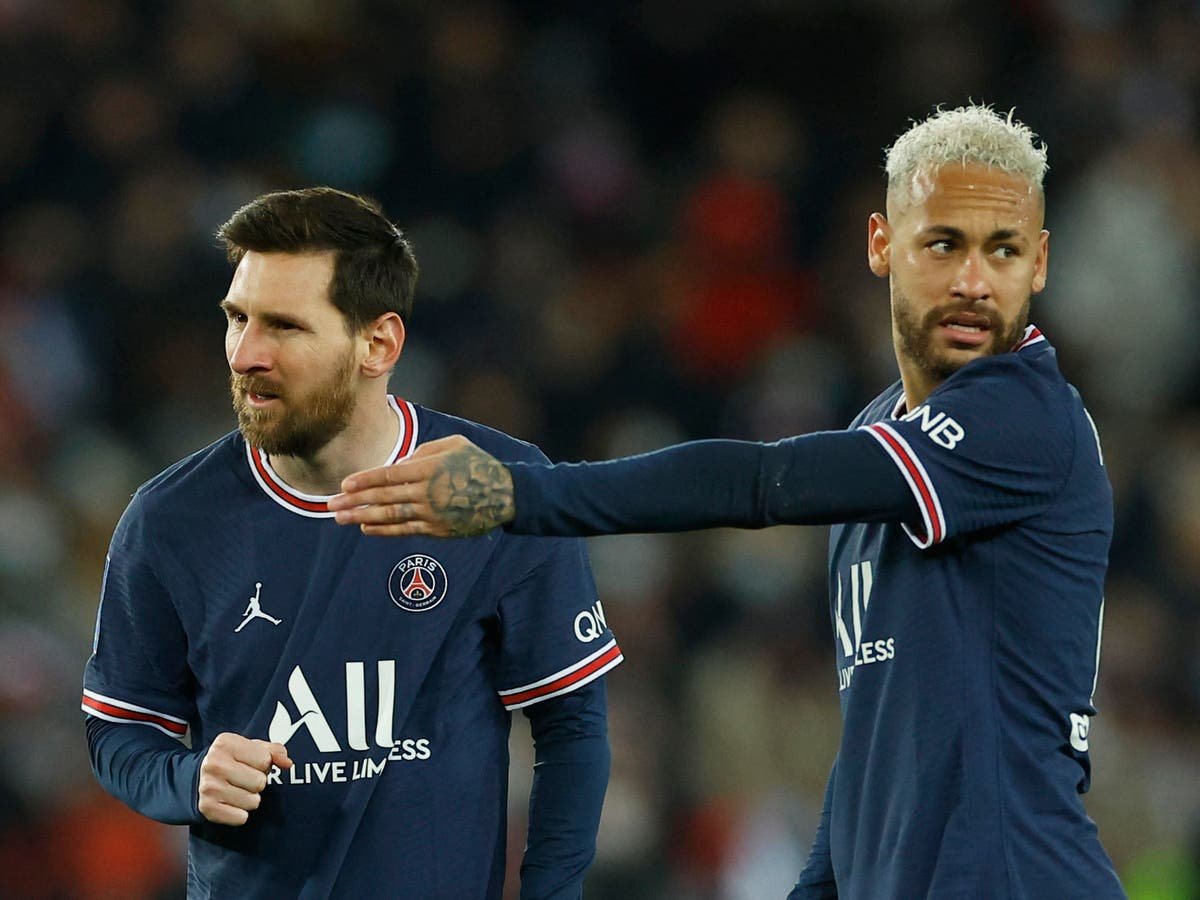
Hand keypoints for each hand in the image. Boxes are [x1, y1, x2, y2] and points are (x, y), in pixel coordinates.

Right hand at [197, 732, 291, 825]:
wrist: (200, 777)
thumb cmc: (233, 760)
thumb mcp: (253, 748)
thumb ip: (275, 751)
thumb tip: (287, 763)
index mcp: (225, 743)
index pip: (265, 760)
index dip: (264, 764)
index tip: (251, 763)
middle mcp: (213, 764)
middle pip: (260, 782)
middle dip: (258, 782)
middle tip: (245, 778)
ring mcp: (208, 787)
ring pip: (253, 802)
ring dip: (251, 799)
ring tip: (238, 790)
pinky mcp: (207, 808)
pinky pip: (241, 818)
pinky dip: (240, 814)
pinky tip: (231, 802)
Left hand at [329, 435, 514, 536]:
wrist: (505, 495)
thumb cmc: (477, 464)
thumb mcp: (453, 444)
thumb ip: (422, 451)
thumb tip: (398, 465)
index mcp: (430, 468)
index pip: (389, 475)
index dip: (364, 480)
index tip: (344, 484)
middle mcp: (428, 492)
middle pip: (383, 498)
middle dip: (354, 501)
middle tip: (330, 505)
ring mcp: (432, 513)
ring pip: (390, 517)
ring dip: (362, 518)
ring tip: (341, 518)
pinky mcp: (438, 530)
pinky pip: (405, 531)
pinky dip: (383, 530)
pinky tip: (366, 529)